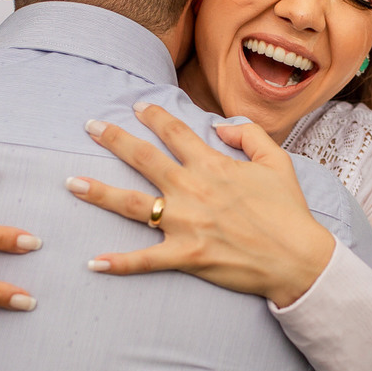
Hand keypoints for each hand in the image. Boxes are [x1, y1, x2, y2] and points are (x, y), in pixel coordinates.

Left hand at [66, 103, 334, 308]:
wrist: (298, 258)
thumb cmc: (289, 211)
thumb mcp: (277, 160)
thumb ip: (248, 134)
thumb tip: (218, 126)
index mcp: (212, 164)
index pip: (174, 132)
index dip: (153, 115)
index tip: (137, 107)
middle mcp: (192, 189)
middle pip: (143, 159)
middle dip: (114, 139)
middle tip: (90, 127)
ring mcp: (186, 223)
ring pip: (132, 204)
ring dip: (100, 192)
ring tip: (72, 183)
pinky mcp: (186, 255)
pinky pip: (145, 260)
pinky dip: (118, 263)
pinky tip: (93, 262)